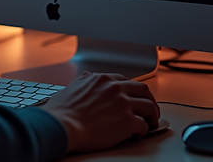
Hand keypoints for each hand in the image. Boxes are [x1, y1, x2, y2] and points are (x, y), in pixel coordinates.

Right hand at [40, 72, 159, 152]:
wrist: (61, 126)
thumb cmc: (61, 112)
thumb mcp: (72, 87)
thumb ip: (84, 81)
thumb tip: (87, 78)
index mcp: (102, 79)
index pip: (126, 81)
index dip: (132, 91)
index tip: (134, 98)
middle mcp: (115, 88)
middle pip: (143, 90)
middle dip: (149, 100)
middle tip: (150, 110)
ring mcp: (122, 104)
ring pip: (149, 106)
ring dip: (152, 115)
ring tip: (150, 123)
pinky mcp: (126, 121)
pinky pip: (143, 125)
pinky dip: (144, 130)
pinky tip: (138, 134)